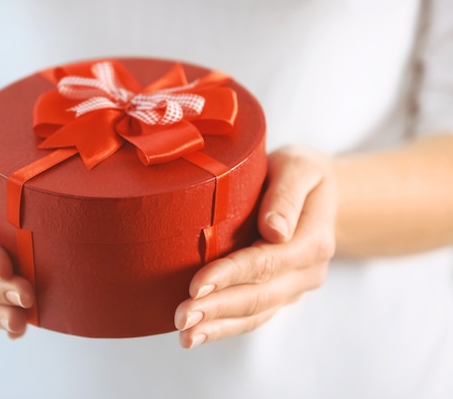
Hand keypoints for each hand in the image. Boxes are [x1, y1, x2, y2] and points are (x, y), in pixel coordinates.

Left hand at [174, 147, 336, 347]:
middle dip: (218, 308)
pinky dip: (227, 327)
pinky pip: (255, 316)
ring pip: (256, 313)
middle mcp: (307, 270)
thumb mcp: (300, 167)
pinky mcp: (281, 294)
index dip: (230, 275)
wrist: (321, 194)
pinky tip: (200, 335)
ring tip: (186, 336)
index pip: (266, 262)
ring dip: (219, 326)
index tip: (197, 286)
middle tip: (182, 317)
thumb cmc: (302, 174)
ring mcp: (294, 287)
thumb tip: (274, 229)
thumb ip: (287, 195)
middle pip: (259, 296)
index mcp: (312, 239)